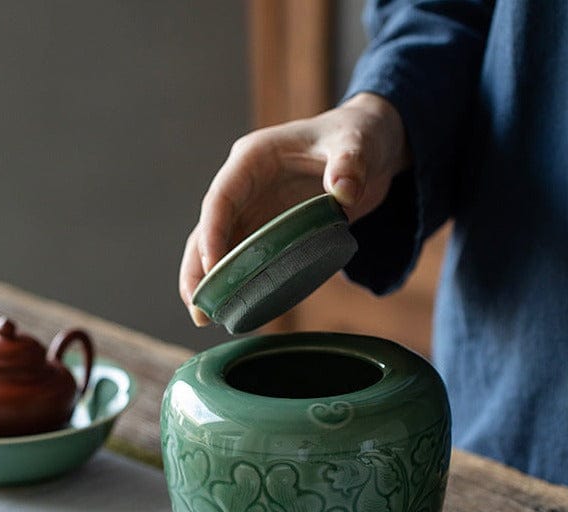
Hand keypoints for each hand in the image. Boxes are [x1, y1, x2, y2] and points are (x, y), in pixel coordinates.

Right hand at [179, 92, 410, 324]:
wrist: (370, 148)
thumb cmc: (358, 137)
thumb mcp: (358, 144)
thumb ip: (350, 164)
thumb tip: (344, 191)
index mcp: (253, 160)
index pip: (221, 199)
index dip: (212, 233)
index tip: (215, 268)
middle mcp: (245, 187)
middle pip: (208, 229)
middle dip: (198, 268)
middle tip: (196, 308)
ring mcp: (254, 210)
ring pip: (220, 249)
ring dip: (210, 282)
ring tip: (204, 319)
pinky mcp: (269, 230)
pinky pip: (244, 259)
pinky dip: (236, 283)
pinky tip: (233, 310)